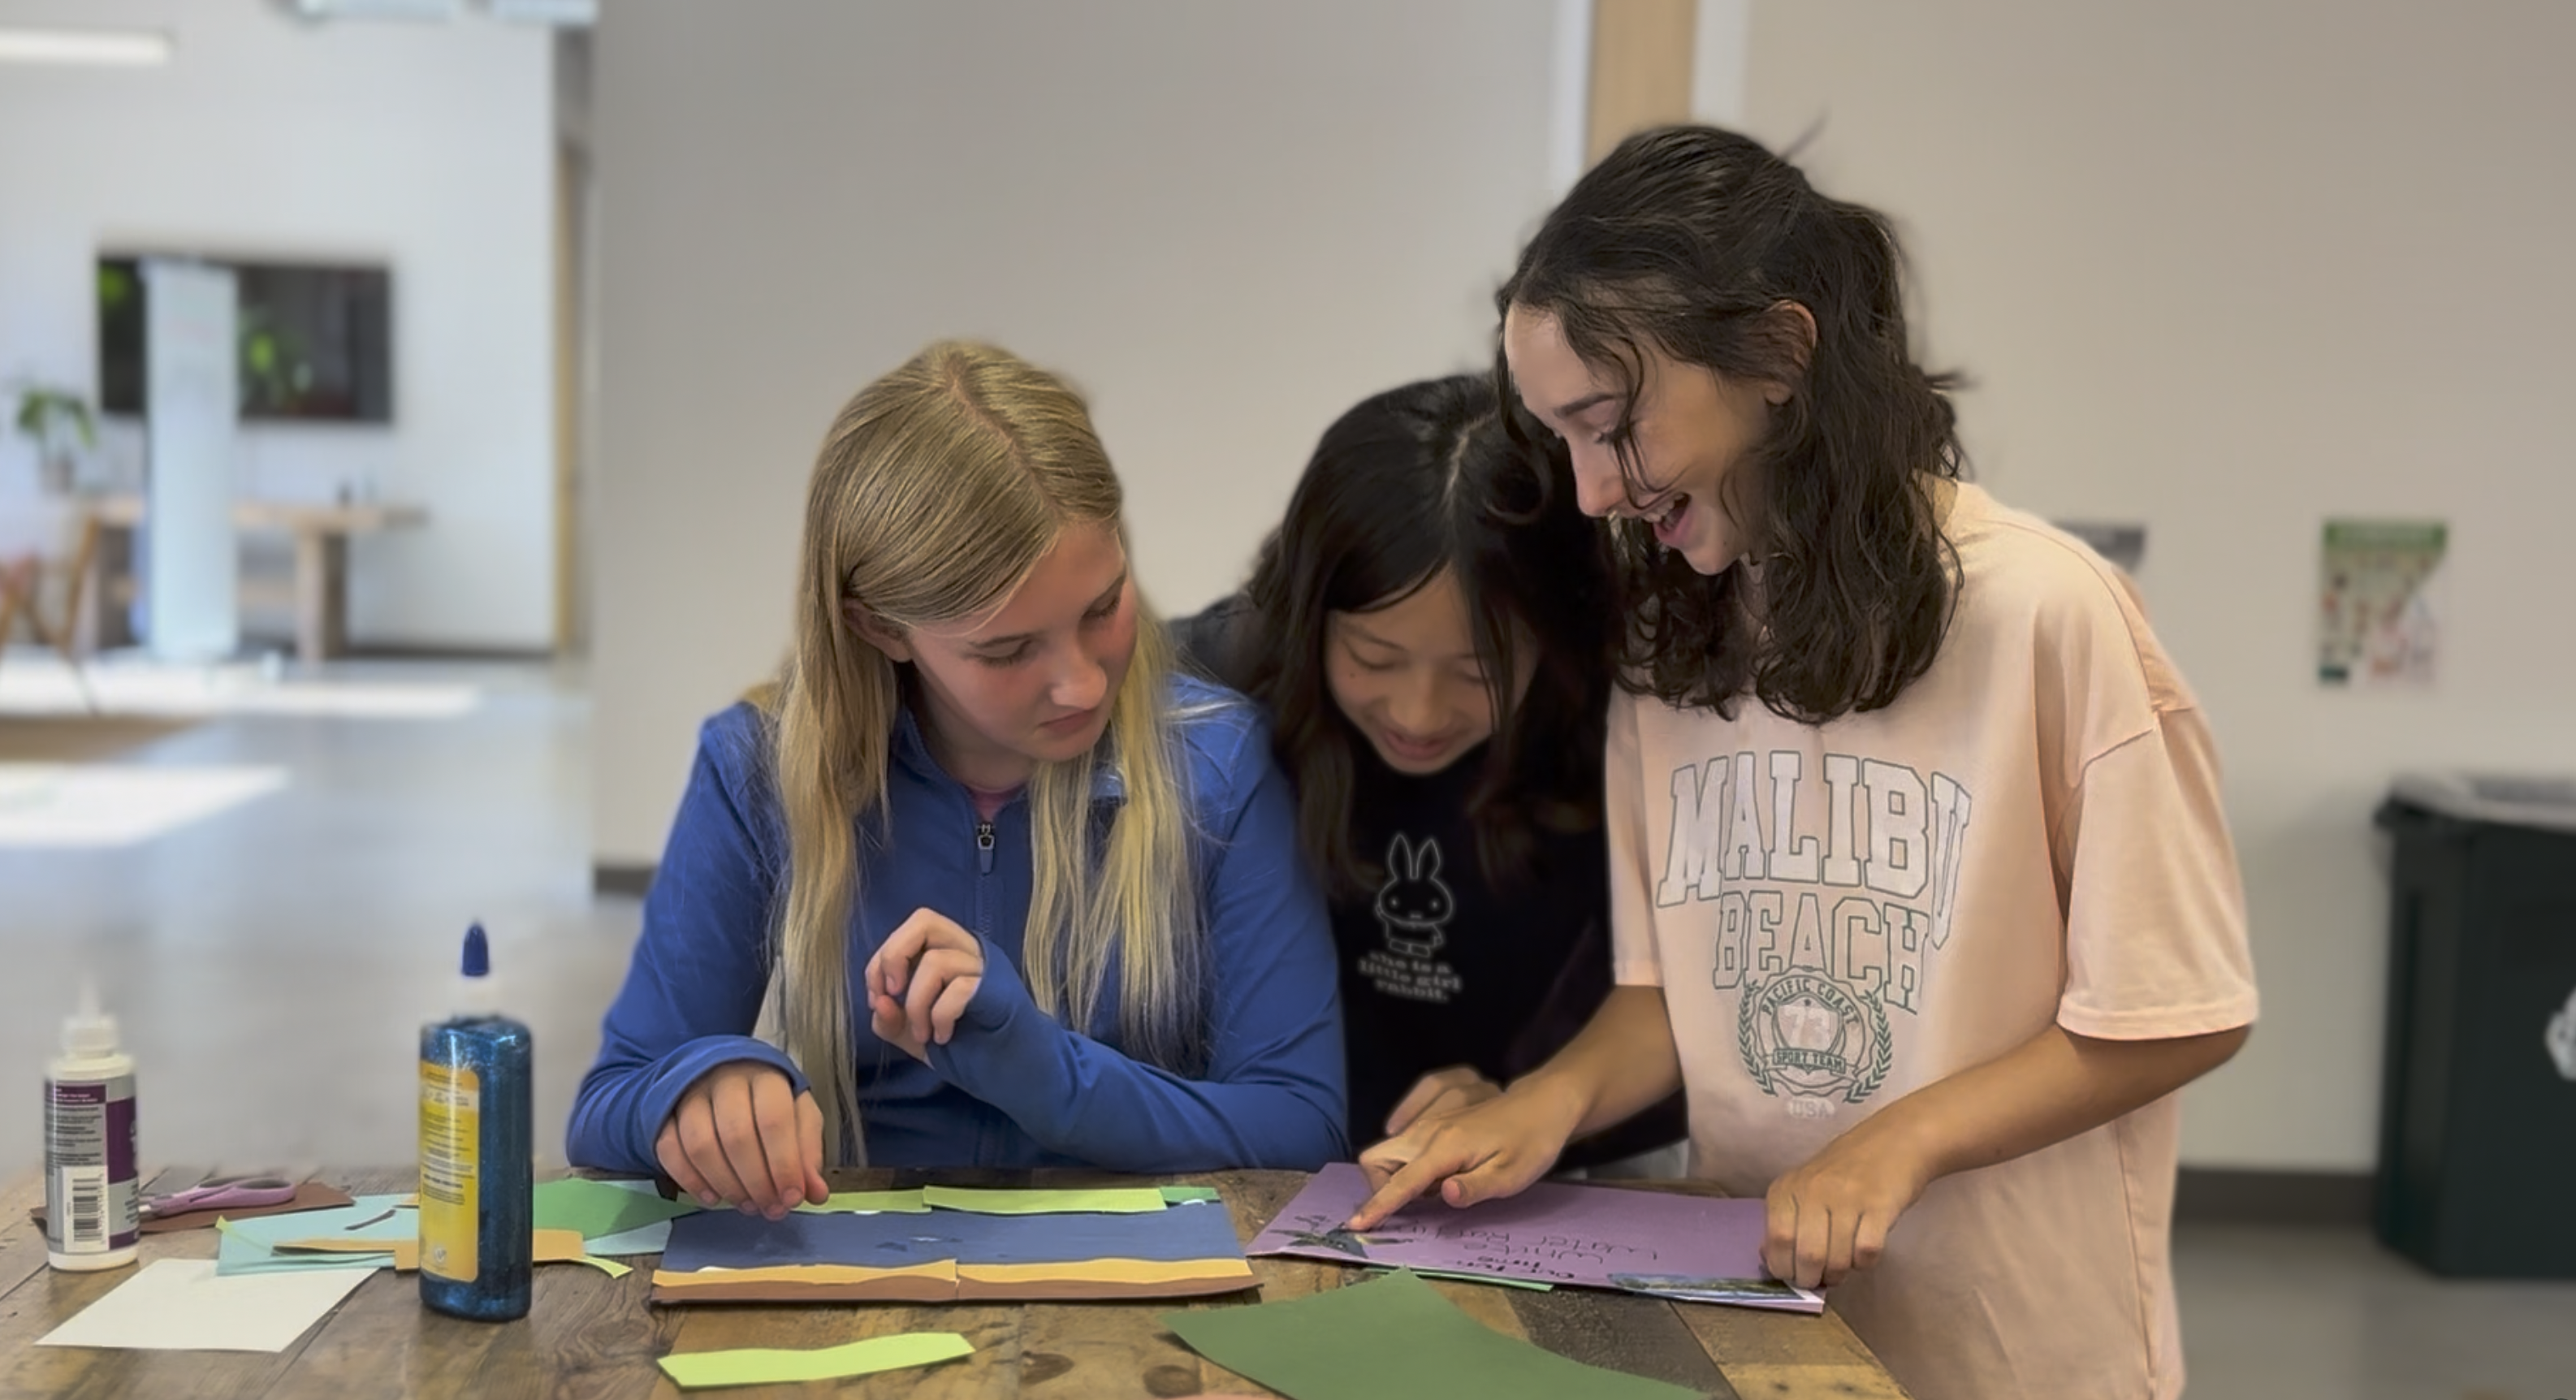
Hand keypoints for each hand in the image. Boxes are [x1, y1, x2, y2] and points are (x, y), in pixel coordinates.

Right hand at [655, 1061, 829, 1218]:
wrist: (720, 1074)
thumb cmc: (768, 1101)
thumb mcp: (798, 1116)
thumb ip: (808, 1152)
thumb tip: (816, 1194)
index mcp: (765, 1076)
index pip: (773, 1120)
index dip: (784, 1164)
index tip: (792, 1198)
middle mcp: (724, 1080)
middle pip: (736, 1136)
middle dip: (756, 1182)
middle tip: (770, 1208)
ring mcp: (689, 1095)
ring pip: (701, 1146)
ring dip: (726, 1185)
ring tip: (747, 1205)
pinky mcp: (664, 1114)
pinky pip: (670, 1151)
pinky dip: (690, 1181)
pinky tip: (712, 1197)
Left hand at [864, 907, 984, 1062]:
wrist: (1010, 1074)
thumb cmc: (966, 1049)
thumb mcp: (914, 1036)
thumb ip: (891, 1020)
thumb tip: (881, 1003)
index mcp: (949, 953)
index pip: (910, 932)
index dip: (882, 960)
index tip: (877, 999)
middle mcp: (968, 951)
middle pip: (925, 921)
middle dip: (894, 955)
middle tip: (893, 993)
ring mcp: (986, 969)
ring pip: (936, 960)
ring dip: (916, 1004)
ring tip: (922, 1034)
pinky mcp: (997, 991)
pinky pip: (959, 989)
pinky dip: (940, 1016)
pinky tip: (943, 1037)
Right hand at [1347, 1077, 1584, 1229]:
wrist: (1543, 1104)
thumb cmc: (1532, 1143)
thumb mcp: (1512, 1175)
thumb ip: (1475, 1187)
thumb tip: (1443, 1195)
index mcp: (1445, 1147)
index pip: (1401, 1181)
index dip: (1377, 1206)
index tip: (1355, 1226)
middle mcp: (1429, 1132)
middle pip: (1376, 1159)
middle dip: (1378, 1186)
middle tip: (1410, 1207)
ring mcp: (1430, 1126)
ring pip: (1387, 1150)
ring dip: (1393, 1176)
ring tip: (1431, 1193)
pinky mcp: (1436, 1124)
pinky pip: (1403, 1145)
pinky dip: (1406, 1165)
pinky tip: (1438, 1176)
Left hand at [1761, 1119, 1934, 1288]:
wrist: (1894, 1141)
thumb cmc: (1844, 1171)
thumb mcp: (1804, 1188)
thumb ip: (1786, 1221)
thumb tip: (1769, 1258)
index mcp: (1787, 1188)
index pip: (1776, 1240)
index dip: (1784, 1268)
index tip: (1795, 1275)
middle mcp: (1813, 1190)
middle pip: (1807, 1255)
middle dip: (1813, 1278)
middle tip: (1821, 1278)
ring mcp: (1847, 1197)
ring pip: (1837, 1259)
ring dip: (1840, 1273)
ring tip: (1843, 1266)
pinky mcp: (1880, 1206)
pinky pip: (1866, 1253)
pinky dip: (1864, 1263)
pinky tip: (1864, 1253)